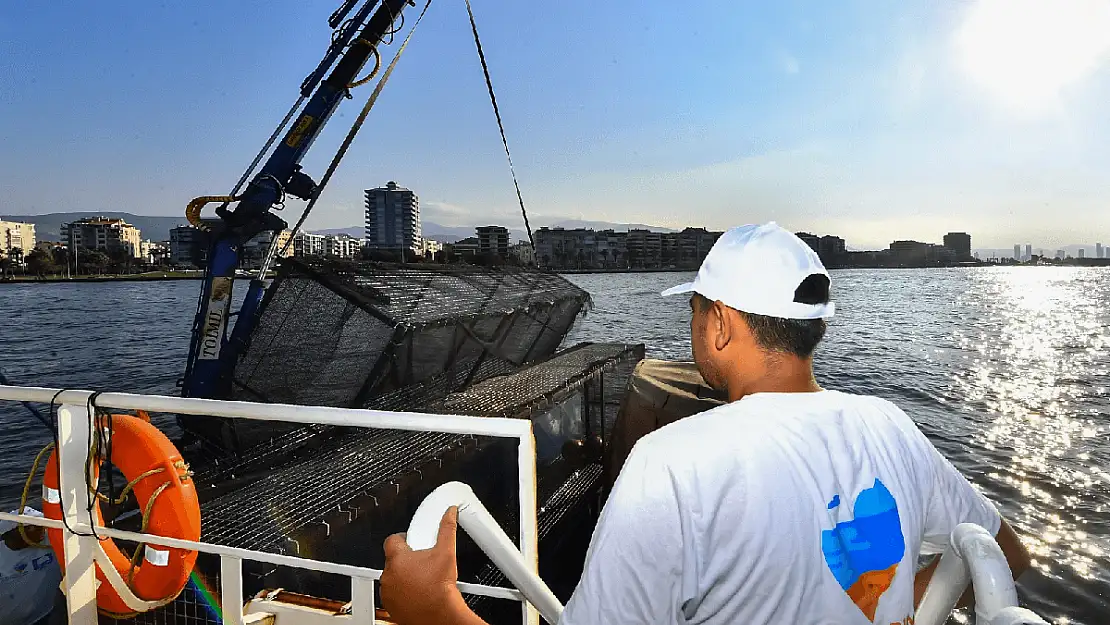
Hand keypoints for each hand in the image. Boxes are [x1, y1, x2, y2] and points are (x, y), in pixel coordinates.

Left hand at [381, 506, 476, 624]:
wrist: (440, 615)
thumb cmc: (440, 587)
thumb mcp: (447, 552)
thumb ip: (447, 528)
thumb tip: (449, 513)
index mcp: (398, 557)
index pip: (393, 539)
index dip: (404, 538)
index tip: (413, 541)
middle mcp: (388, 574)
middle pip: (394, 558)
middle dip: (406, 559)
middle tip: (422, 562)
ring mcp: (388, 590)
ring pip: (393, 576)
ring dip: (403, 576)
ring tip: (422, 579)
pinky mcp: (390, 605)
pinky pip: (393, 593)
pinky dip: (402, 591)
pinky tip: (417, 592)